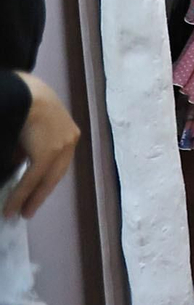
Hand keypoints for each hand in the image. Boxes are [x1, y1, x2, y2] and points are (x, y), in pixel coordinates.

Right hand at [4, 74, 80, 219]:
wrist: (27, 92)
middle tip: (27, 211)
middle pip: (54, 175)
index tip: (36, 193)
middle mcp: (69, 141)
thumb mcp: (30, 125)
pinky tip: (13, 207)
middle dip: (39, 194)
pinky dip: (21, 194)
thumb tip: (17, 165)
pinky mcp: (48, 154)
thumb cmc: (25, 101)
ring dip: (30, 198)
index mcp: (68, 133)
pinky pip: (33, 179)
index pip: (57, 163)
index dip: (45, 180)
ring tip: (18, 212)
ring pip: (44, 180)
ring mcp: (61, 148)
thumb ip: (27, 148)